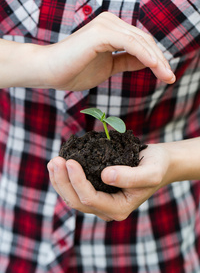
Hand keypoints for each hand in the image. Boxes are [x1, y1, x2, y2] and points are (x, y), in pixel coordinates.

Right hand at [40, 12, 174, 90]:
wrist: (49, 72)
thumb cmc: (73, 71)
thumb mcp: (108, 68)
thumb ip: (126, 61)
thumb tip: (147, 62)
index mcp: (112, 30)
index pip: (141, 43)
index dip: (156, 59)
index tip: (166, 75)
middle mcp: (110, 23)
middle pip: (144, 40)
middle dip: (160, 60)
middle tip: (170, 78)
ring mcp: (106, 25)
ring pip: (140, 41)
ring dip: (156, 60)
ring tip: (167, 76)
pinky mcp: (101, 33)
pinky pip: (129, 44)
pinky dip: (144, 55)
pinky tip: (154, 66)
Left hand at [47, 144, 174, 220]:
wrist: (159, 163)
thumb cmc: (157, 166)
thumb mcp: (150, 171)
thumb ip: (131, 177)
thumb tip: (105, 176)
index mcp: (119, 208)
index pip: (90, 199)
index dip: (77, 181)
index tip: (69, 161)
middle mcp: (107, 209)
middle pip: (76, 201)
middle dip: (62, 181)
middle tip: (55, 160)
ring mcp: (100, 201)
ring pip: (72, 197)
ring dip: (60, 180)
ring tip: (53, 162)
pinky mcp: (97, 191)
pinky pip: (76, 189)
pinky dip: (65, 178)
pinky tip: (59, 166)